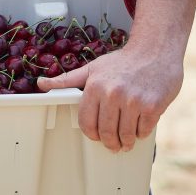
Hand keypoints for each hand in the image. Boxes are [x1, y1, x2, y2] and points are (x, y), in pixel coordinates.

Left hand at [37, 42, 182, 151]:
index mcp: (95, 86)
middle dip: (109, 142)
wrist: (154, 50)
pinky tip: (139, 127)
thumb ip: (67, 80)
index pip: (86, 122)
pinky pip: (143, 131)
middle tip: (112, 144)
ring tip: (126, 141)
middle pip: (106, 132)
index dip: (90, 133)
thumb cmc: (122, 61)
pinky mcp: (152, 106)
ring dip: (125, 142)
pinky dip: (141, 133)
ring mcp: (133, 101)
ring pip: (125, 135)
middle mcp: (113, 94)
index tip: (96, 135)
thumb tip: (41, 84)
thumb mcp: (93, 68)